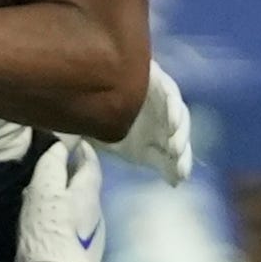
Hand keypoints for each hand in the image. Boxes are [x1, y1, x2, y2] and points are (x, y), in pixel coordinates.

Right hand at [14, 138, 104, 261]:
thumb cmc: (49, 232)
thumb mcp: (44, 193)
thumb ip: (51, 167)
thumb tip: (60, 146)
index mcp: (89, 195)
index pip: (91, 166)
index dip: (85, 153)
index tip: (78, 144)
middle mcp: (98, 215)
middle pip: (90, 190)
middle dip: (78, 179)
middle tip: (63, 170)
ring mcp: (95, 239)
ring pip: (86, 212)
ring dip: (73, 203)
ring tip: (56, 201)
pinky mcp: (88, 259)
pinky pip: (79, 232)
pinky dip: (70, 223)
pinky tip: (58, 229)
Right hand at [104, 60, 192, 185]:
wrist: (79, 90)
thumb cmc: (98, 121)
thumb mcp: (125, 149)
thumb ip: (151, 160)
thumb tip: (176, 183)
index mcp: (155, 132)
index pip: (173, 149)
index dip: (178, 164)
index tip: (178, 179)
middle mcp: (163, 114)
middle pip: (178, 133)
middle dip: (181, 151)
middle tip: (178, 168)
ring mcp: (162, 96)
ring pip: (179, 114)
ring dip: (179, 133)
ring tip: (174, 149)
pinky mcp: (157, 78)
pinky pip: (171, 94)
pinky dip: (173, 109)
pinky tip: (172, 124)